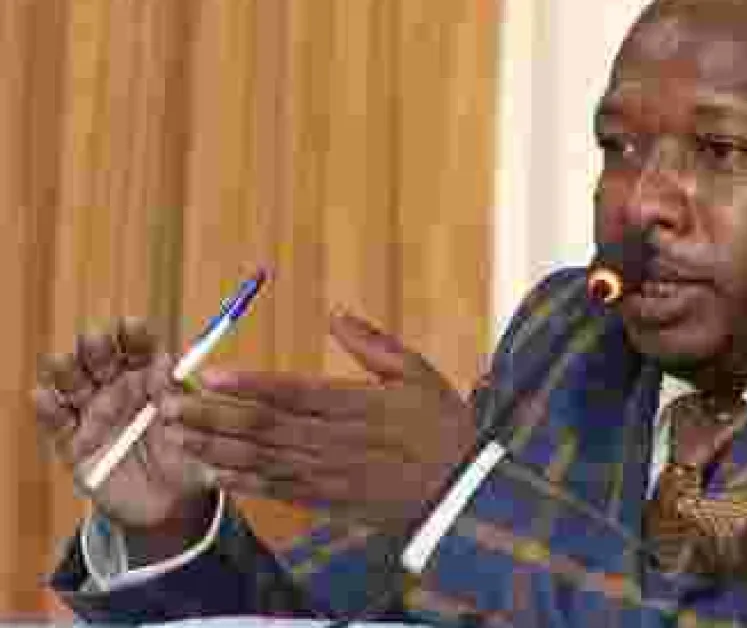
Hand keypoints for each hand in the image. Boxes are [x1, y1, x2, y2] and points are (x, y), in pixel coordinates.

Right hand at [32, 319, 215, 536]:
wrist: (174, 503)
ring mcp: (95, 414)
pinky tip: (45, 397)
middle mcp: (119, 388)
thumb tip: (173, 372)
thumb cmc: (192, 458)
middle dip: (97, 347)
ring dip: (66, 370)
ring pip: (73, 383)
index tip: (132, 326)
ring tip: (64, 363)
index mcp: (151, 377)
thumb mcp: (199, 432)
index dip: (134, 335)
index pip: (139, 348)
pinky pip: (58, 423)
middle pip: (101, 359)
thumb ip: (188, 402)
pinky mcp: (75, 443)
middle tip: (95, 340)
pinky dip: (48, 409)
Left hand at [160, 310, 475, 531]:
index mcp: (355, 404)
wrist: (462, 491)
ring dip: (216, 449)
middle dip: (211, 416)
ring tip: (177, 437)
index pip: (291, 391)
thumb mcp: (417, 374)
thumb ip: (373, 344)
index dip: (247, 384)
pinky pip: (278, 491)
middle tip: (169, 405)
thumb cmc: (442, 426)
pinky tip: (214, 473)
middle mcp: (334, 440)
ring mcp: (329, 474)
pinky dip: (245, 483)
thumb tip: (336, 312)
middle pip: (263, 427)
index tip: (209, 375)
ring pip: (261, 460)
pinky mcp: (329, 500)